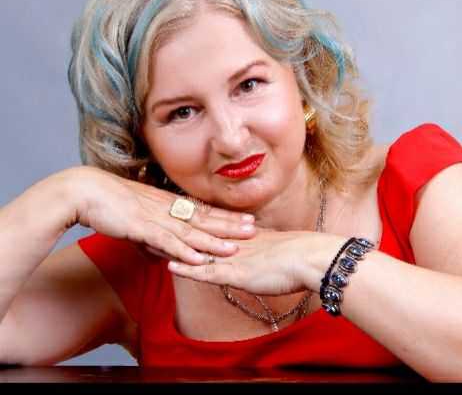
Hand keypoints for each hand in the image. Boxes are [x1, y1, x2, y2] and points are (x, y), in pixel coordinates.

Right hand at [71, 166, 255, 264]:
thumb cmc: (110, 204)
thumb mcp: (136, 223)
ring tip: (235, 248)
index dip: (226, 216)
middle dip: (229, 226)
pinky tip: (200, 259)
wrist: (87, 191)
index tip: (246, 220)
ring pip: (190, 231)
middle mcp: (167, 209)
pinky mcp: (140, 226)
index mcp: (168, 204)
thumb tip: (158, 257)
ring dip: (213, 241)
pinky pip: (166, 241)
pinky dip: (184, 251)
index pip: (203, 211)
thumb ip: (150, 240)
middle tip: (254, 229)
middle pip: (204, 219)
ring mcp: (155, 217)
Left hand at [167, 229, 334, 295]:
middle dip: (175, 227)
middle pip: (199, 232)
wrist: (311, 258)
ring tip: (152, 240)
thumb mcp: (275, 247)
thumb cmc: (299, 255)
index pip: (211, 224)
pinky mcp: (238, 272)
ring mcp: (235, 256)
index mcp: (242, 235)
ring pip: (199, 250)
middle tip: (154, 219)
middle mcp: (234, 242)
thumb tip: (255, 243)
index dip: (190, 219)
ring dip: (176, 247)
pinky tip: (171, 265)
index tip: (173, 212)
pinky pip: (208, 272)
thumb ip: (262, 246)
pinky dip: (189, 268)